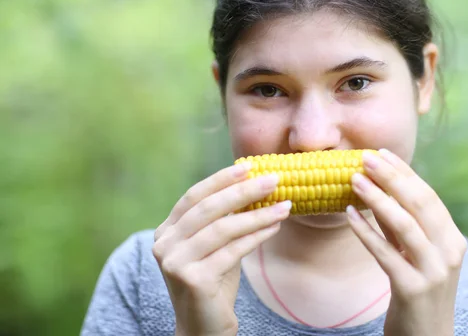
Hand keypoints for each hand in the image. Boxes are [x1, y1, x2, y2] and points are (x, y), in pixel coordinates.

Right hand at [152, 162, 291, 335]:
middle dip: (244, 191)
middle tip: (274, 180)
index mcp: (166, 231)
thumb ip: (224, 218)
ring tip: (284, 206)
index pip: (194, 196)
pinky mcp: (193, 279)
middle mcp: (164, 245)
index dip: (221, 180)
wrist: (204, 327)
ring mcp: (175, 263)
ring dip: (258, 214)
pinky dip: (257, 236)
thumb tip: (255, 183)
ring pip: (223, 229)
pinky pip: (233, 251)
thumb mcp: (216, 244)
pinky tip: (275, 227)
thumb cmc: (214, 280)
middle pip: (208, 209)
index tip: (250, 166)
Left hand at [347, 149, 466, 335]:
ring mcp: (433, 271)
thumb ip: (401, 224)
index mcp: (453, 239)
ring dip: (377, 199)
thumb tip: (378, 189)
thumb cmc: (418, 289)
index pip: (428, 197)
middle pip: (419, 204)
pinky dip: (366, 232)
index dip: (404, 173)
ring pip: (404, 225)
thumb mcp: (415, 253)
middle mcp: (449, 252)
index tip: (381, 153)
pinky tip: (349, 215)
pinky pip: (385, 253)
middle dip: (391, 177)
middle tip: (365, 157)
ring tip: (354, 180)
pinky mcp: (413, 289)